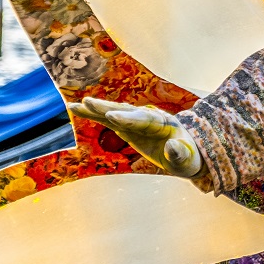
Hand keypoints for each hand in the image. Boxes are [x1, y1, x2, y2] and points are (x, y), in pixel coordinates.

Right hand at [69, 97, 201, 177]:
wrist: (187, 154)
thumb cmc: (188, 158)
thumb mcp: (186, 160)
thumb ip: (179, 153)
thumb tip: (171, 146)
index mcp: (164, 124)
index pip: (144, 120)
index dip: (127, 118)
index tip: (111, 117)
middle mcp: (149, 119)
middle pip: (126, 112)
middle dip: (107, 108)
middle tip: (88, 102)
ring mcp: (137, 122)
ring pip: (115, 113)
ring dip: (95, 110)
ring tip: (74, 106)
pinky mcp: (128, 127)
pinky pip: (109, 120)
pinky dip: (94, 116)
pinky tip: (78, 110)